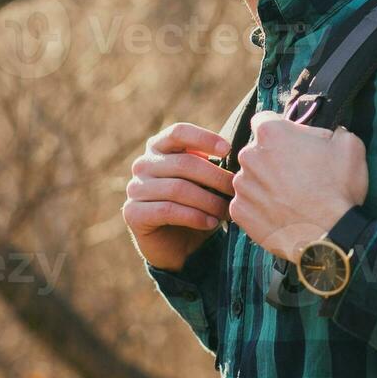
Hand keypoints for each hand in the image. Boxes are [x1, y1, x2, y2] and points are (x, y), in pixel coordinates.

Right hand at [123, 122, 234, 271]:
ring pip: (178, 188)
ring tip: (227, 211)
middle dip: (215, 177)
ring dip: (208, 201)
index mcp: (159, 147)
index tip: (228, 149)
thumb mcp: (205, 180)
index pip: (179, 132)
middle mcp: (143, 164)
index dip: (204, 138)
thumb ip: (212, 162)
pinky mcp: (133, 213)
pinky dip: (194, 217)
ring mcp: (135, 188)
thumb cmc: (197, 205)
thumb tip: (243, 151)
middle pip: (184, 163)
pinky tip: (211, 223)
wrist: (178, 245)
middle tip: (237, 190)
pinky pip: (168, 210)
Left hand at [230, 110, 367, 262]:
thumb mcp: (349, 145)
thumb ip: (331, 131)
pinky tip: (280, 214)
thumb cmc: (339, 189)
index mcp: (272, 133)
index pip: (264, 119)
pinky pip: (247, 203)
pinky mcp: (239, 212)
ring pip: (251, 177)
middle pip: (257, 150)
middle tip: (296, 174)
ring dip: (265, 183)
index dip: (280, 130)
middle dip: (272, 158)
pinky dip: (260, 207)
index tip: (292, 143)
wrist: (329, 236)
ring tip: (290, 198)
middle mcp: (249, 155)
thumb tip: (328, 133)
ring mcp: (242, 186)